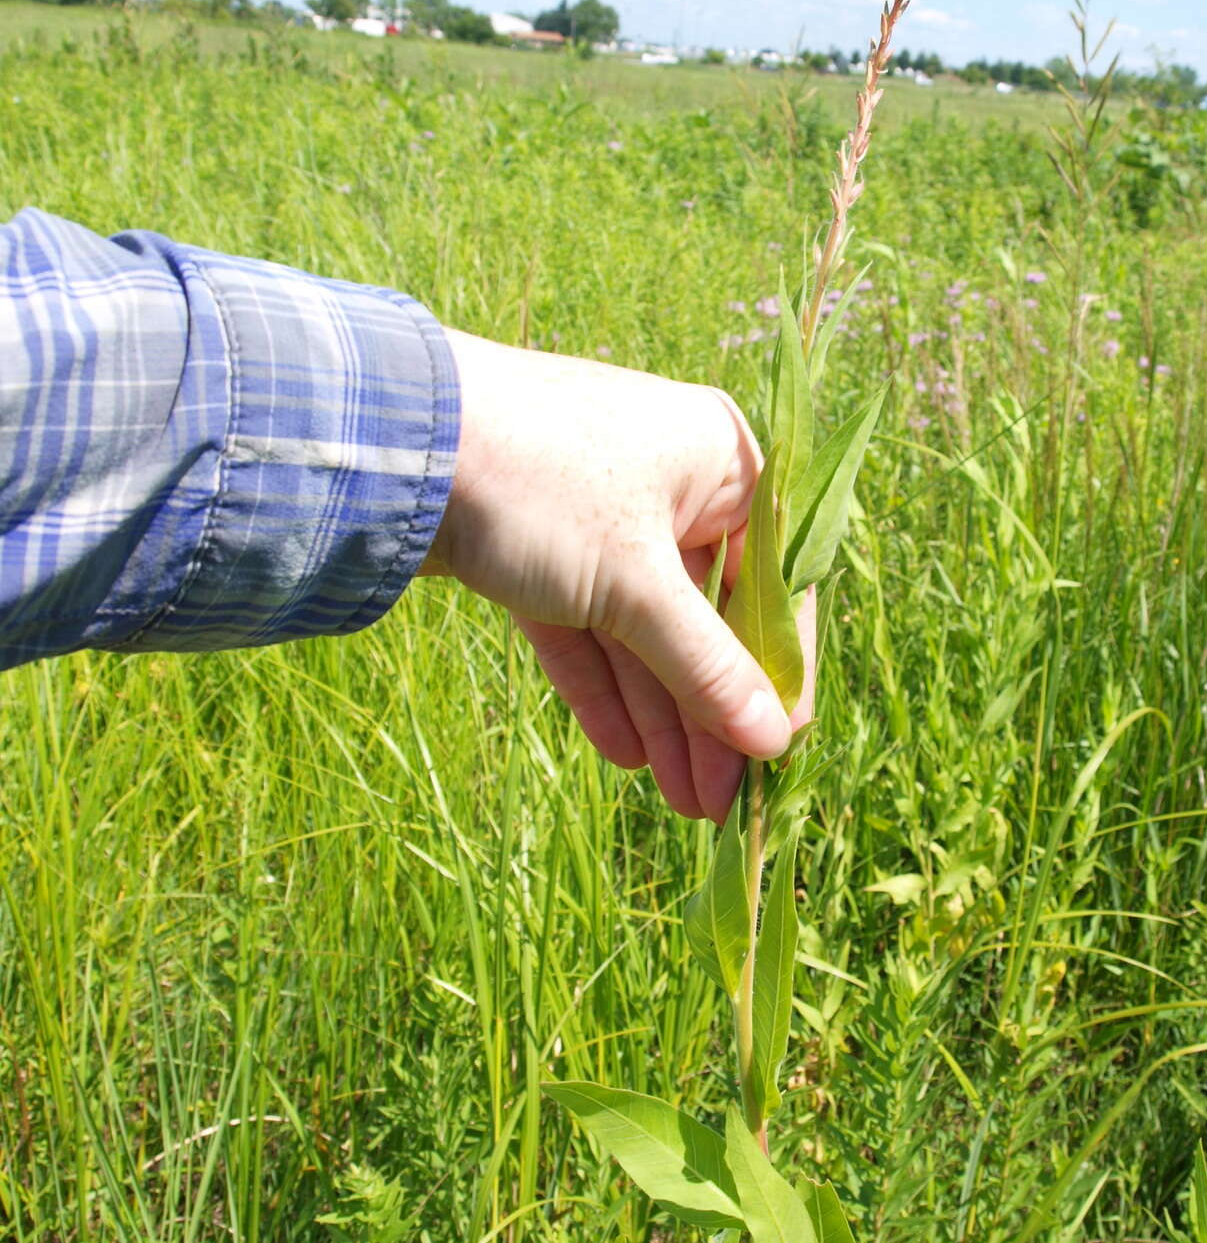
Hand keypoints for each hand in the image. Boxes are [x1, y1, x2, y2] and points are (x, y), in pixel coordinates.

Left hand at [420, 330, 814, 822]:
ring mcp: (601, 513)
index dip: (776, 670)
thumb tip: (774, 740)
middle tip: (718, 801)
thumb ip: (707, 667)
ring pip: (644, 629)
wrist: (393, 441)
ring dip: (660, 714)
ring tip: (678, 799)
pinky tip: (622, 754)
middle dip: (709, 712)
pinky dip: (602, 685)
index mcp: (722, 461)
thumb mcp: (636, 585)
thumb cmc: (541, 487)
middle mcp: (672, 483)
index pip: (773, 582)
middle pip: (707, 615)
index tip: (778, 748)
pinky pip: (586, 625)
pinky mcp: (539, 545)